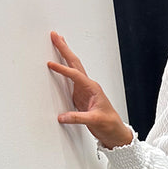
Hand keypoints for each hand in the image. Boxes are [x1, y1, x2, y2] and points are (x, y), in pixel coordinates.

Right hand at [47, 32, 131, 148]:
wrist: (115, 132)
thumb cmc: (110, 124)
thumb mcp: (94, 121)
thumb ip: (78, 118)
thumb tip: (62, 116)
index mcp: (93, 88)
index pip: (75, 75)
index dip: (63, 70)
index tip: (51, 64)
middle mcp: (88, 87)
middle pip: (75, 63)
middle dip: (65, 49)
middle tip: (55, 36)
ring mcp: (84, 91)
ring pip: (73, 68)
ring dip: (65, 55)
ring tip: (58, 42)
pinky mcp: (80, 97)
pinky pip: (70, 80)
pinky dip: (63, 70)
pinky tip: (59, 65)